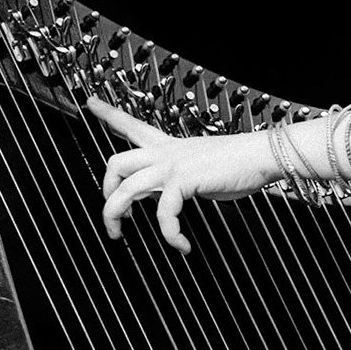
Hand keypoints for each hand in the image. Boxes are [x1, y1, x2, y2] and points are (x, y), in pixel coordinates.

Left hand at [87, 97, 275, 251]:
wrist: (260, 155)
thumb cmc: (239, 163)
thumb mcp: (201, 168)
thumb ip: (180, 179)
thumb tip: (167, 194)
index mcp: (168, 145)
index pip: (131, 125)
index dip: (108, 114)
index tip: (90, 104)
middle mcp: (165, 152)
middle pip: (116, 162)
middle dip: (105, 189)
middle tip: (112, 213)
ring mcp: (172, 165)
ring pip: (126, 189)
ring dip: (116, 216)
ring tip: (120, 235)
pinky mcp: (183, 180)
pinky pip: (163, 213)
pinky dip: (169, 234)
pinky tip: (181, 245)